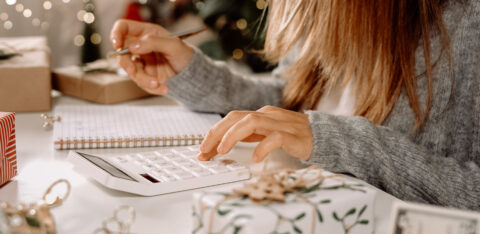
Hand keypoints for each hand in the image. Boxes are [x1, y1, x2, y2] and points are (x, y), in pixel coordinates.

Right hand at [110, 19, 193, 94]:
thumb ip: (153, 43)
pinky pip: (141, 83)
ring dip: (143, 79)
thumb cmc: (185, 55)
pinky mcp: (146, 76)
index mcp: (146, 33)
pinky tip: (164, 88)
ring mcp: (142, 62)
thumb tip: (132, 46)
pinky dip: (152, 88)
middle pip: (122, 52)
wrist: (193, 74)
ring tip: (158, 83)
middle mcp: (141, 47)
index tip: (117, 45)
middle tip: (133, 70)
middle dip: (126, 63)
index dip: (116, 34)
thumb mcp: (173, 45)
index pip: (124, 28)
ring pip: (131, 71)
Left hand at [198, 106, 312, 161]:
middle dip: (216, 133)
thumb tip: (221, 145)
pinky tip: (256, 158)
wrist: (323, 136)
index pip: (231, 119)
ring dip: (233, 136)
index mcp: (259, 115)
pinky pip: (275, 138)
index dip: (213, 133)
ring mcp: (280, 123)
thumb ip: (248, 136)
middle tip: (204, 151)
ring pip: (251, 122)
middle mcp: (267, 115)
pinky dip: (263, 147)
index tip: (202, 150)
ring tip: (223, 151)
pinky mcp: (292, 135)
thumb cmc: (293, 136)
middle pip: (235, 117)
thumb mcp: (266, 134)